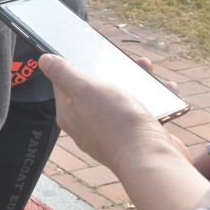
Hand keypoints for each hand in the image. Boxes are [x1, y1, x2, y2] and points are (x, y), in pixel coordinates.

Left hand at [39, 54, 178, 172]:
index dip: (73, 66)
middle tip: (123, 59)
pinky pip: (141, 112)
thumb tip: (44, 60)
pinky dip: (152, 98)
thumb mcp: (85, 89)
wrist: (150, 158)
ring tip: (146, 68)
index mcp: (70, 114)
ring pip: (120, 99)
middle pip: (94, 90)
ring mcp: (111, 133)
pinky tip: (165, 89)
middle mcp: (87, 126)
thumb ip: (64, 74)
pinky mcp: (134, 137)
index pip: (63, 85)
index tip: (85, 52)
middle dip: (110, 71)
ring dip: (134, 81)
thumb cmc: (115, 123)